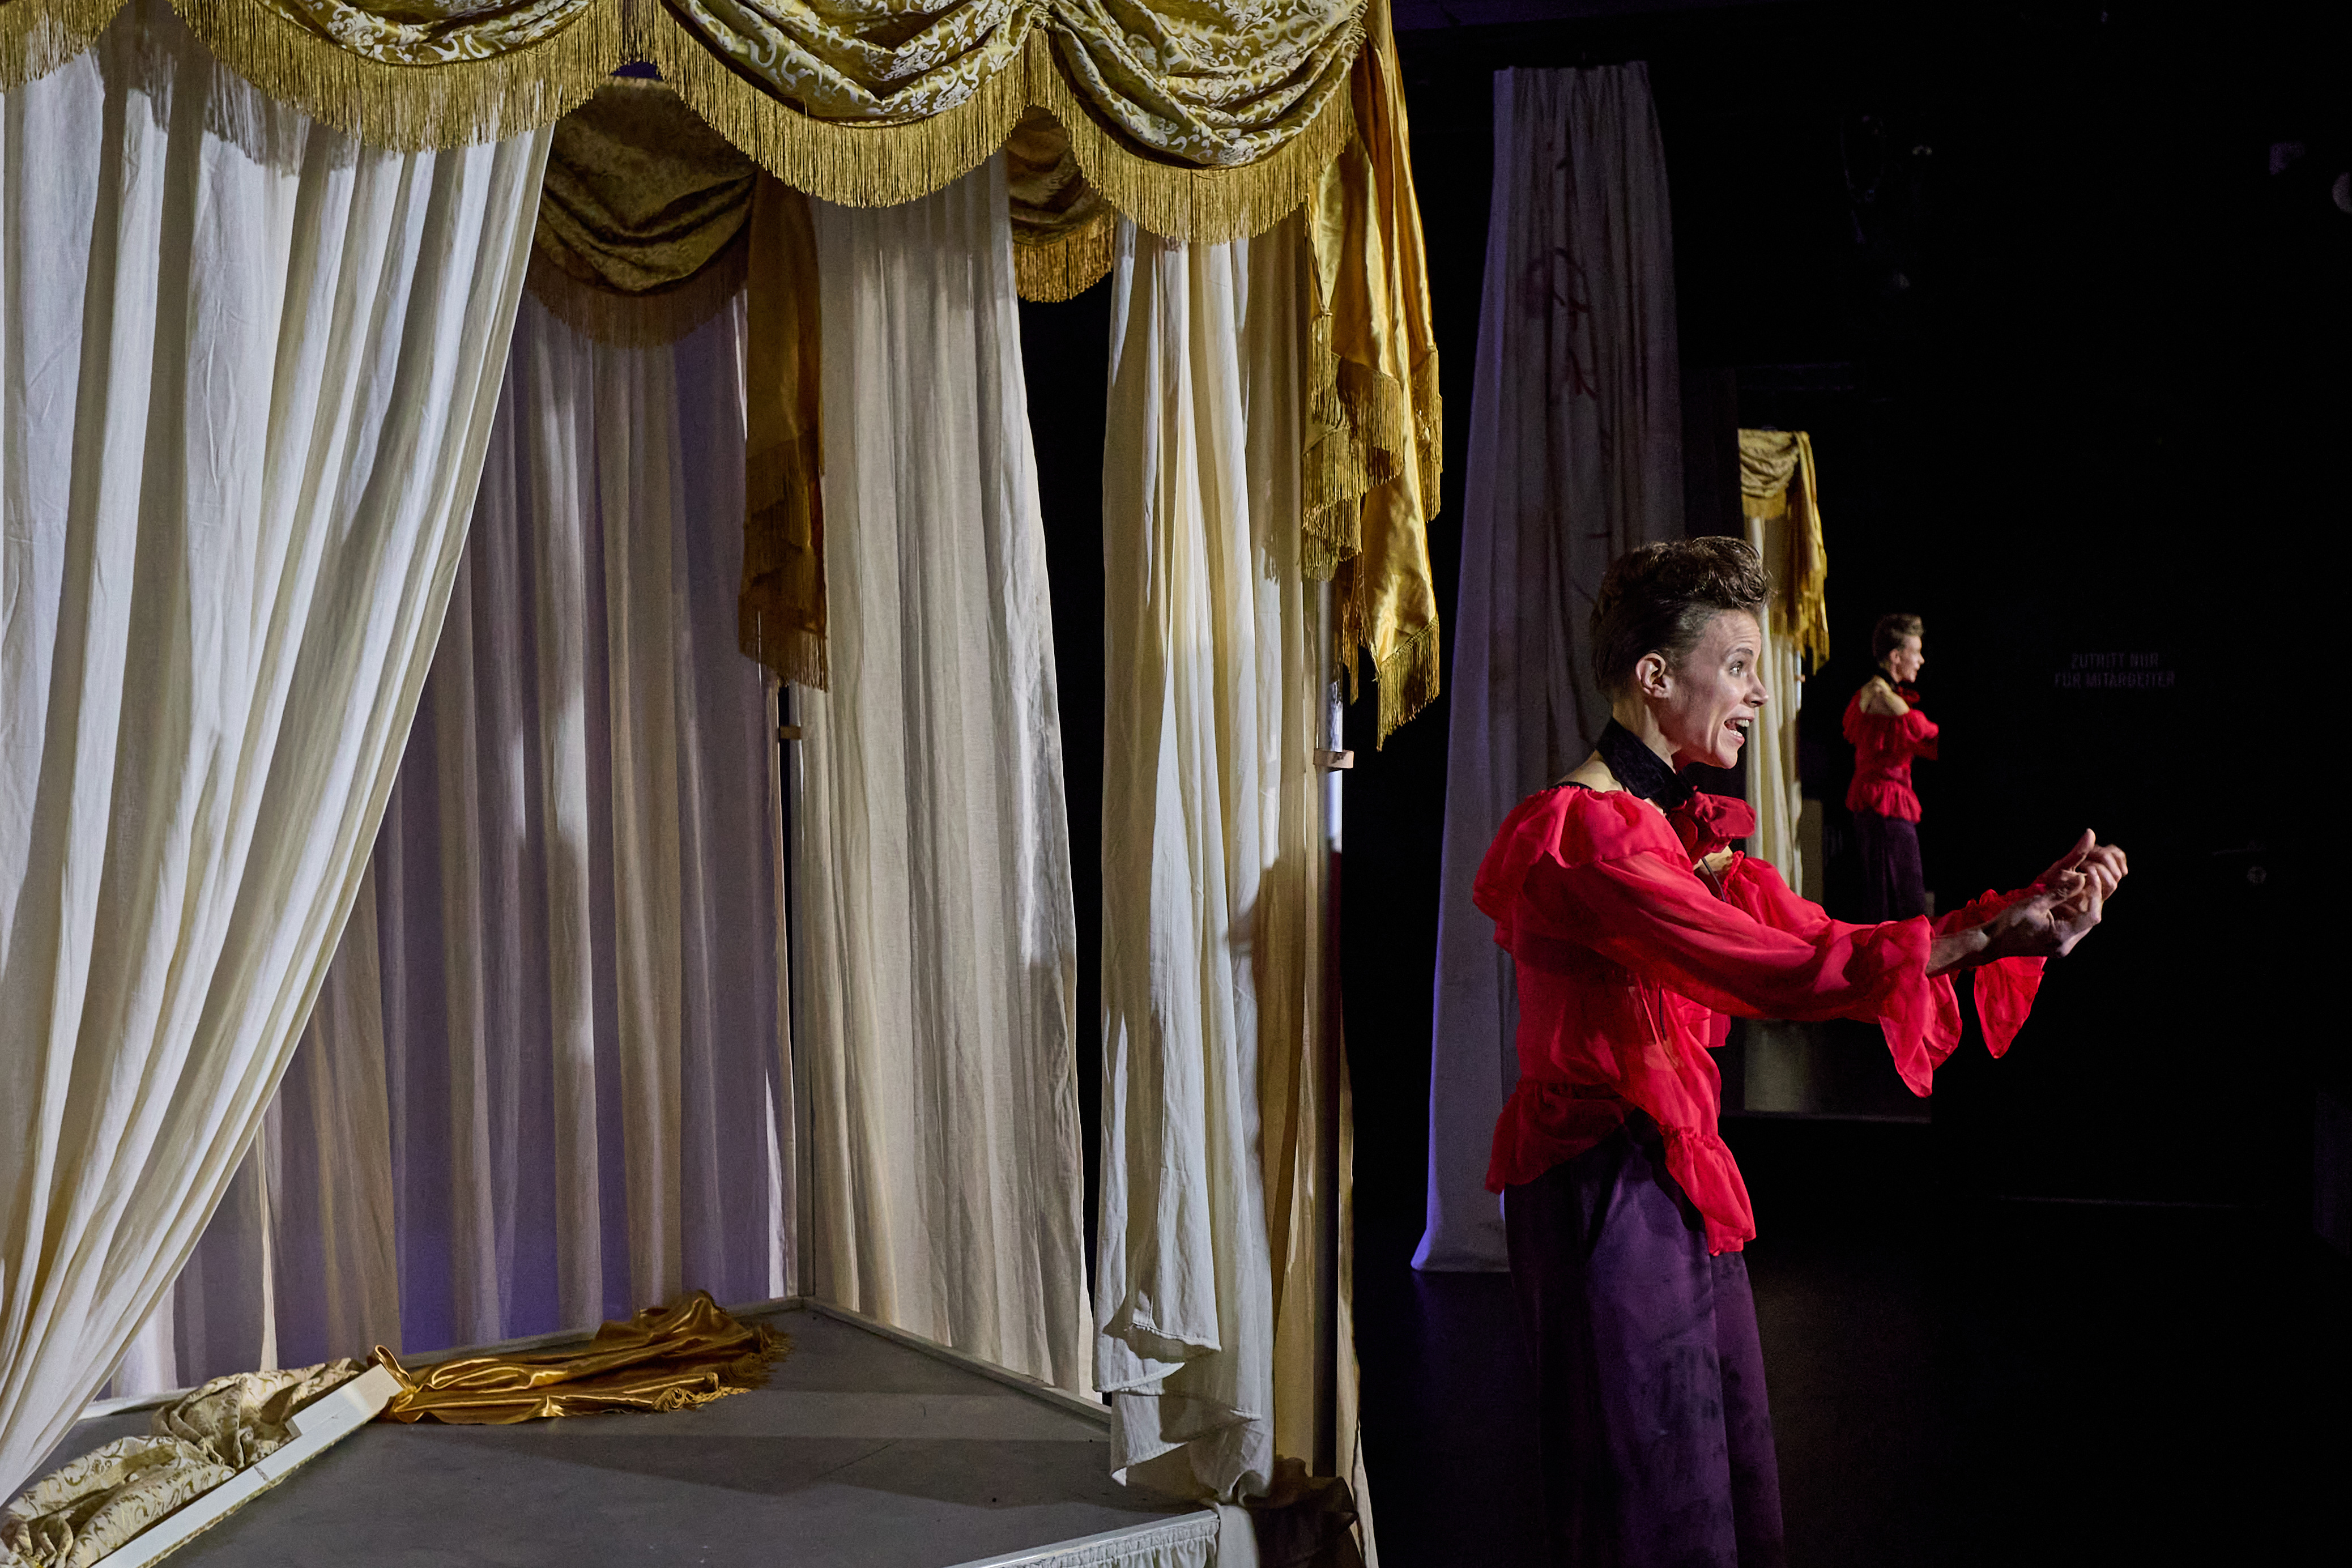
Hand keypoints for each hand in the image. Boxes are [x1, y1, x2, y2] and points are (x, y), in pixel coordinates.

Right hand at [1928, 832, 2127, 972]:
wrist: (1991, 943)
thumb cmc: (2008, 923)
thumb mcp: (2034, 904)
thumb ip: (2059, 893)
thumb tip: (2080, 879)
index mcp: (2060, 936)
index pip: (2092, 916)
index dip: (2095, 895)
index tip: (2089, 877)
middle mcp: (2065, 945)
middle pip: (2090, 921)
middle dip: (2090, 899)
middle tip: (2084, 880)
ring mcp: (2062, 948)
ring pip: (2083, 924)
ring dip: (2082, 906)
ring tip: (2074, 888)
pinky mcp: (2057, 946)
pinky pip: (2073, 929)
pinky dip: (2073, 914)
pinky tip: (2065, 902)